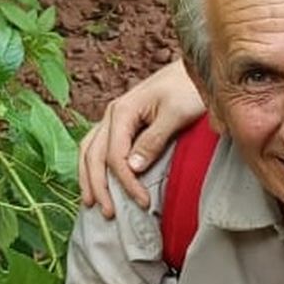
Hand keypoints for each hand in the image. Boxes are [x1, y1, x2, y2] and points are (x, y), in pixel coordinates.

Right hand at [78, 60, 204, 216]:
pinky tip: (96, 182)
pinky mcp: (122, 124)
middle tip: (108, 214)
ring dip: (88, 177)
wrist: (195, 70)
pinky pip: (99, 146)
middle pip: (93, 155)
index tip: (143, 203)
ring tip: (91, 202)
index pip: (115, 155)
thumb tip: (132, 167)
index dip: (126, 182)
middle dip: (98, 186)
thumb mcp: (175, 115)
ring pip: (89, 150)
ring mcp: (115, 119)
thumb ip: (153, 141)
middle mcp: (112, 114)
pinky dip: (93, 166)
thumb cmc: (189, 89)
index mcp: (123, 111)